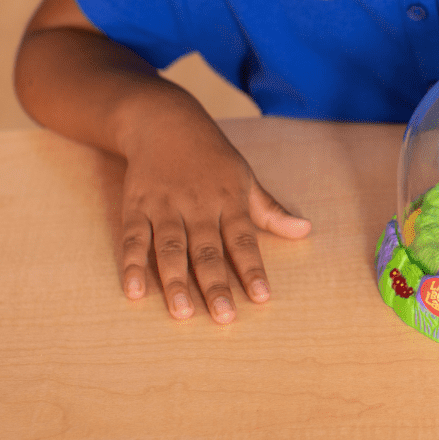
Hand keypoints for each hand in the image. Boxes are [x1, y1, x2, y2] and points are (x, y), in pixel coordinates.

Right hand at [119, 108, 310, 322]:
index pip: (244, 240)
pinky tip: (133, 292)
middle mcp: (198, 204)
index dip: (252, 269)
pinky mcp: (137, 205)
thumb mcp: (245, 177)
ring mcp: (165, 205)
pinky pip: (134, 238)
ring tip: (182, 314)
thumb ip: (270, 211)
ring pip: (171, 247)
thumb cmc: (211, 155)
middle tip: (224, 318)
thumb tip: (306, 231)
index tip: (262, 298)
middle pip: (207, 250)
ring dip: (176, 281)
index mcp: (229, 199)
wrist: (164, 121)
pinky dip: (132, 264)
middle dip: (216, 285)